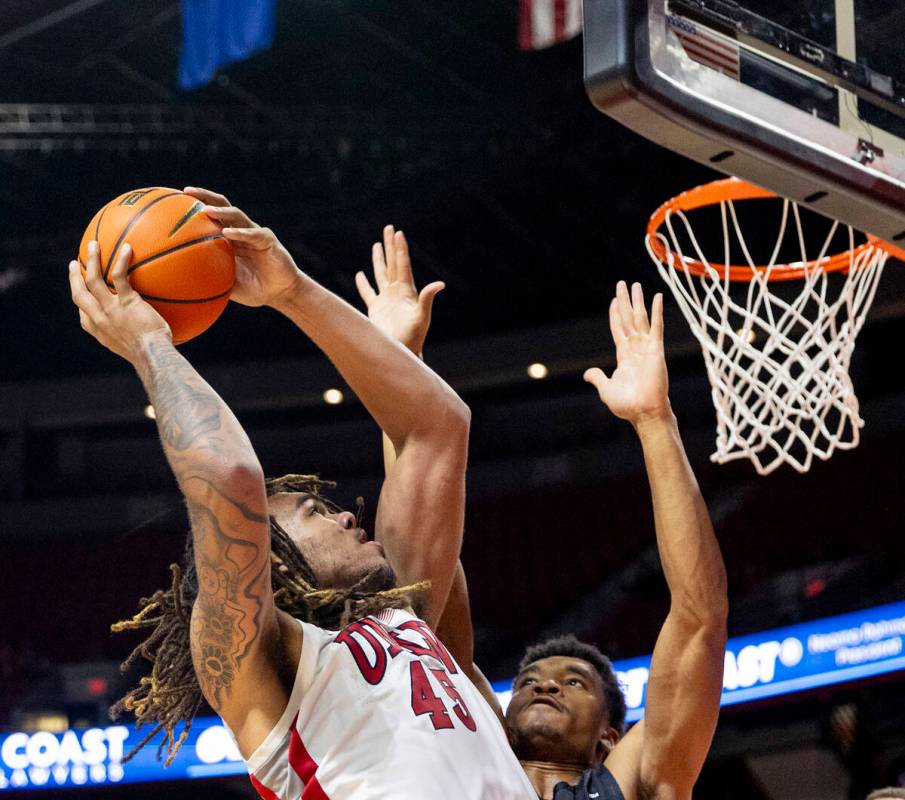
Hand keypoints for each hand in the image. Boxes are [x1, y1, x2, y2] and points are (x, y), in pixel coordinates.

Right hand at [69, 240, 171, 362]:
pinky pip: (119, 275)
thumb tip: (149, 334)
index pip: (84, 316)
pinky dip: (121, 260)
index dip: (81, 303)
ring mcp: (110, 309)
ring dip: (91, 260)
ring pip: (92, 279)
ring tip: (93, 244)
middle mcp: (99, 318)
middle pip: (79, 293)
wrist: (153, 355)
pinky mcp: (126, 301)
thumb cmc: (152, 355)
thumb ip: (134, 338)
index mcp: (99, 331)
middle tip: (73, 264)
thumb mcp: (136, 350)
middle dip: (74, 277)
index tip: (81, 293)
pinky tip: (127, 248)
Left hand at [183, 187, 301, 307]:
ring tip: (205, 210)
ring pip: (236, 215)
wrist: (281, 293)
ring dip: (220, 211)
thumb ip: (209, 281)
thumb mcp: (226, 286)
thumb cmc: (253, 289)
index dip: (194, 205)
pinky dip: (239, 232)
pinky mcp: (267, 240)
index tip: (173, 200)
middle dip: (204, 196)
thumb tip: (181, 288)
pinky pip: (252, 234)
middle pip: (221, 205)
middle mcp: (240, 230)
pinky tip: (227, 232)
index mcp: (228, 238)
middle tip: (185, 192)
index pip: (210, 215)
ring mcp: (254, 233)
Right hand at [354, 225, 443, 354]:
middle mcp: (397, 293)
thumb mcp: (421, 317)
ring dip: (379, 260)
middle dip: (390, 246)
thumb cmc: (413, 338)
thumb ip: (427, 299)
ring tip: (376, 244)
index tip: (398, 232)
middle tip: (389, 228)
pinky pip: (368, 293)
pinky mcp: (376, 310)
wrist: (402, 353)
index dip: (400, 249)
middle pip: (393, 264)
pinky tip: (360, 275)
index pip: (403, 265)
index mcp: (407, 292)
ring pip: (381, 274)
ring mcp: (386, 301)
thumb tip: (440, 284)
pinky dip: (363, 284)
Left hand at [584, 281, 670, 425]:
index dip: (616, 314)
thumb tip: (587, 374)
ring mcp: (646, 347)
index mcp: (624, 356)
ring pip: (641, 318)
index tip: (614, 300)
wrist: (644, 412)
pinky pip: (657, 326)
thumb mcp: (606, 389)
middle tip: (622, 284)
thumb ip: (597, 378)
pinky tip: (657, 297)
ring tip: (635, 284)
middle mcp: (635, 348)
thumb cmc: (627, 405)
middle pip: (629, 318)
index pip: (618, 329)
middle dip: (626, 301)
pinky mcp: (657, 349)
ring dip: (638, 301)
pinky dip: (657, 311)